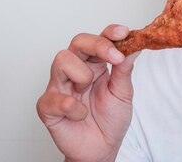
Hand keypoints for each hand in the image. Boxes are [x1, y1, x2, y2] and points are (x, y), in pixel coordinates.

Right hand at [36, 25, 139, 161]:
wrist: (101, 149)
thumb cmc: (110, 120)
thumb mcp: (123, 93)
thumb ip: (124, 70)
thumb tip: (134, 46)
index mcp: (95, 65)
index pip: (99, 39)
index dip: (109, 33)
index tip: (123, 32)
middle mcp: (75, 70)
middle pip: (78, 41)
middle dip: (97, 45)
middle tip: (115, 58)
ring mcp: (59, 86)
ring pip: (61, 59)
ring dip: (82, 74)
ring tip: (88, 90)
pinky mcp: (47, 106)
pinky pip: (56, 97)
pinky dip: (73, 106)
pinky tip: (81, 114)